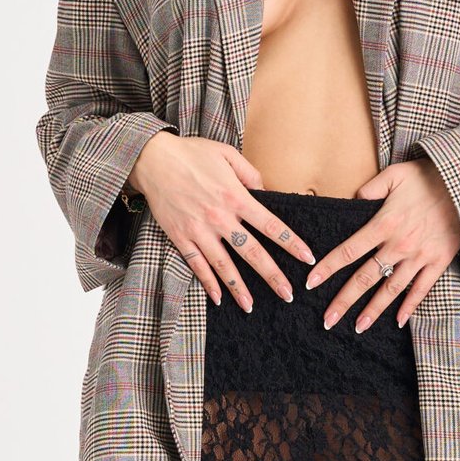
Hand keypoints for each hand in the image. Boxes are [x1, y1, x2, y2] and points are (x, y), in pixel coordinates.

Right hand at [128, 132, 316, 309]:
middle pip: (252, 252)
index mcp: (236, 197)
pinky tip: (218, 298)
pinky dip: (207, 282)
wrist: (152, 159)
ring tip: (251, 307)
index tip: (307, 258)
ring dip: (239, 288)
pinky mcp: (181, 237)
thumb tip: (265, 192)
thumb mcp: (227, 154)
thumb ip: (250, 174)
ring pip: (224, 265)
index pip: (271, 225)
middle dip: (272, 276)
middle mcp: (220, 217)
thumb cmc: (192, 153)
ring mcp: (199, 230)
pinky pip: (197, 264)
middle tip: (288, 294)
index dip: (291, 243)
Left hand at [303, 157, 459, 329]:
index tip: (311, 283)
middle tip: (327, 320)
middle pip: (365, 278)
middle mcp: (399, 245)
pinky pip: (422, 289)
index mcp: (384, 224)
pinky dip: (409, 306)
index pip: (349, 250)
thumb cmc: (429, 177)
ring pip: (391, 289)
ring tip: (357, 327)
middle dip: (344, 301)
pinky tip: (397, 321)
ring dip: (373, 310)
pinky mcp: (438, 262)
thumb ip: (370, 188)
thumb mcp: (395, 174)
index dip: (328, 267)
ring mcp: (419, 257)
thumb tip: (353, 200)